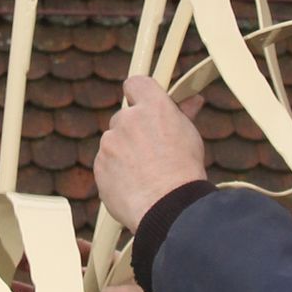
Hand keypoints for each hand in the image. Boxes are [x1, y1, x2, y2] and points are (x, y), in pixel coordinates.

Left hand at [94, 76, 207, 229]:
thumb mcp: (190, 136)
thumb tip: (193, 100)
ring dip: (124, 152)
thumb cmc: (184, 172)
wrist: (167, 207)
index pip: (136, 83)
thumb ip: (184, 114)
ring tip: (145, 173)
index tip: (143, 103)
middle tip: (151, 150)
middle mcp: (128, 119)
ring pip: (114, 142)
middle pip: (124, 117)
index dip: (139, 93)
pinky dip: (115, 172)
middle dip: (133, 130)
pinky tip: (134, 185)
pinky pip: (106, 164)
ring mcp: (110, 142)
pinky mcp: (99, 165)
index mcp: (153, 107)